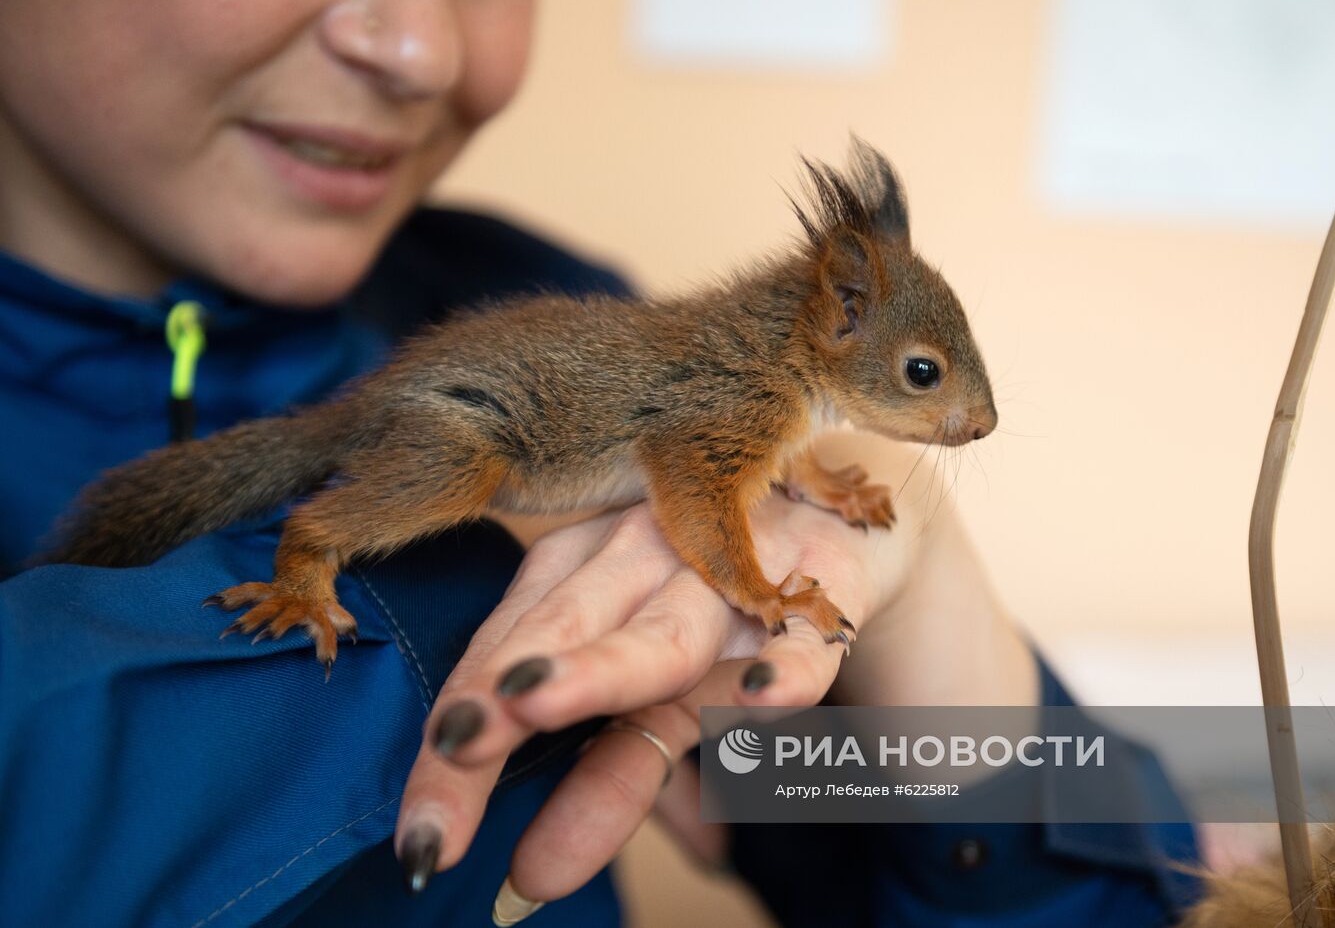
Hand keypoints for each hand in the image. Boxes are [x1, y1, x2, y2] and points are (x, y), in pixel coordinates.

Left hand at [481, 434, 1041, 921]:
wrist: (841, 528)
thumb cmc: (716, 611)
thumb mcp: (649, 690)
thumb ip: (601, 771)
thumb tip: (532, 878)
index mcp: (585, 569)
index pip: (505, 650)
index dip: (460, 731)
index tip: (422, 832)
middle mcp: (649, 556)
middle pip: (562, 629)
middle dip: (498, 700)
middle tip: (451, 757)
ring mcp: (739, 565)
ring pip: (667, 625)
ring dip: (603, 665)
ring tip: (534, 701)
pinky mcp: (827, 585)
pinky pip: (802, 632)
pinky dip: (782, 665)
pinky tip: (759, 701)